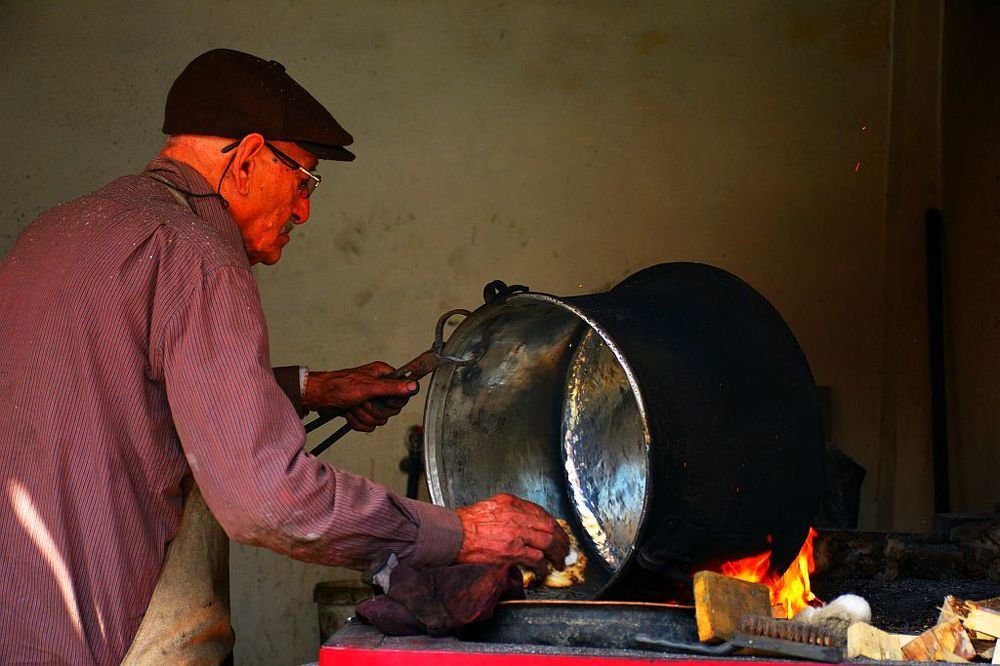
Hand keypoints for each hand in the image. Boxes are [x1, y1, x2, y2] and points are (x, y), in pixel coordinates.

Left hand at [303, 362, 418, 431]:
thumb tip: (413, 385)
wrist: (319, 398)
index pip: (403, 394)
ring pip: (380, 419)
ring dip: (364, 416)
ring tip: (353, 406)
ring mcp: (371, 400)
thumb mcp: (369, 386)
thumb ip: (393, 387)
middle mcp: (379, 387)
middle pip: (392, 410)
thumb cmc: (339, 386)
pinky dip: (358, 422)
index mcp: (383, 375)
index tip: (381, 399)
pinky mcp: (363, 411)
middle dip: (374, 410)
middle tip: (363, 402)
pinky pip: (370, 425)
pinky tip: (349, 413)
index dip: (392, 401)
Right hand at [454, 493, 570, 576]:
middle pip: (548, 526)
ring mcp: (515, 534)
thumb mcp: (488, 507)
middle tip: (565, 546)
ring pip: (547, 542)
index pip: (539, 511)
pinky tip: (544, 570)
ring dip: (556, 553)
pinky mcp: (511, 552)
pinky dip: (543, 565)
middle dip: (560, 538)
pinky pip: (536, 559)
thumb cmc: (464, 523)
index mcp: (510, 502)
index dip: (551, 523)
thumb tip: (519, 524)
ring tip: (560, 560)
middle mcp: (516, 516)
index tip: (555, 530)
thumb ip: (506, 512)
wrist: (452, 534)